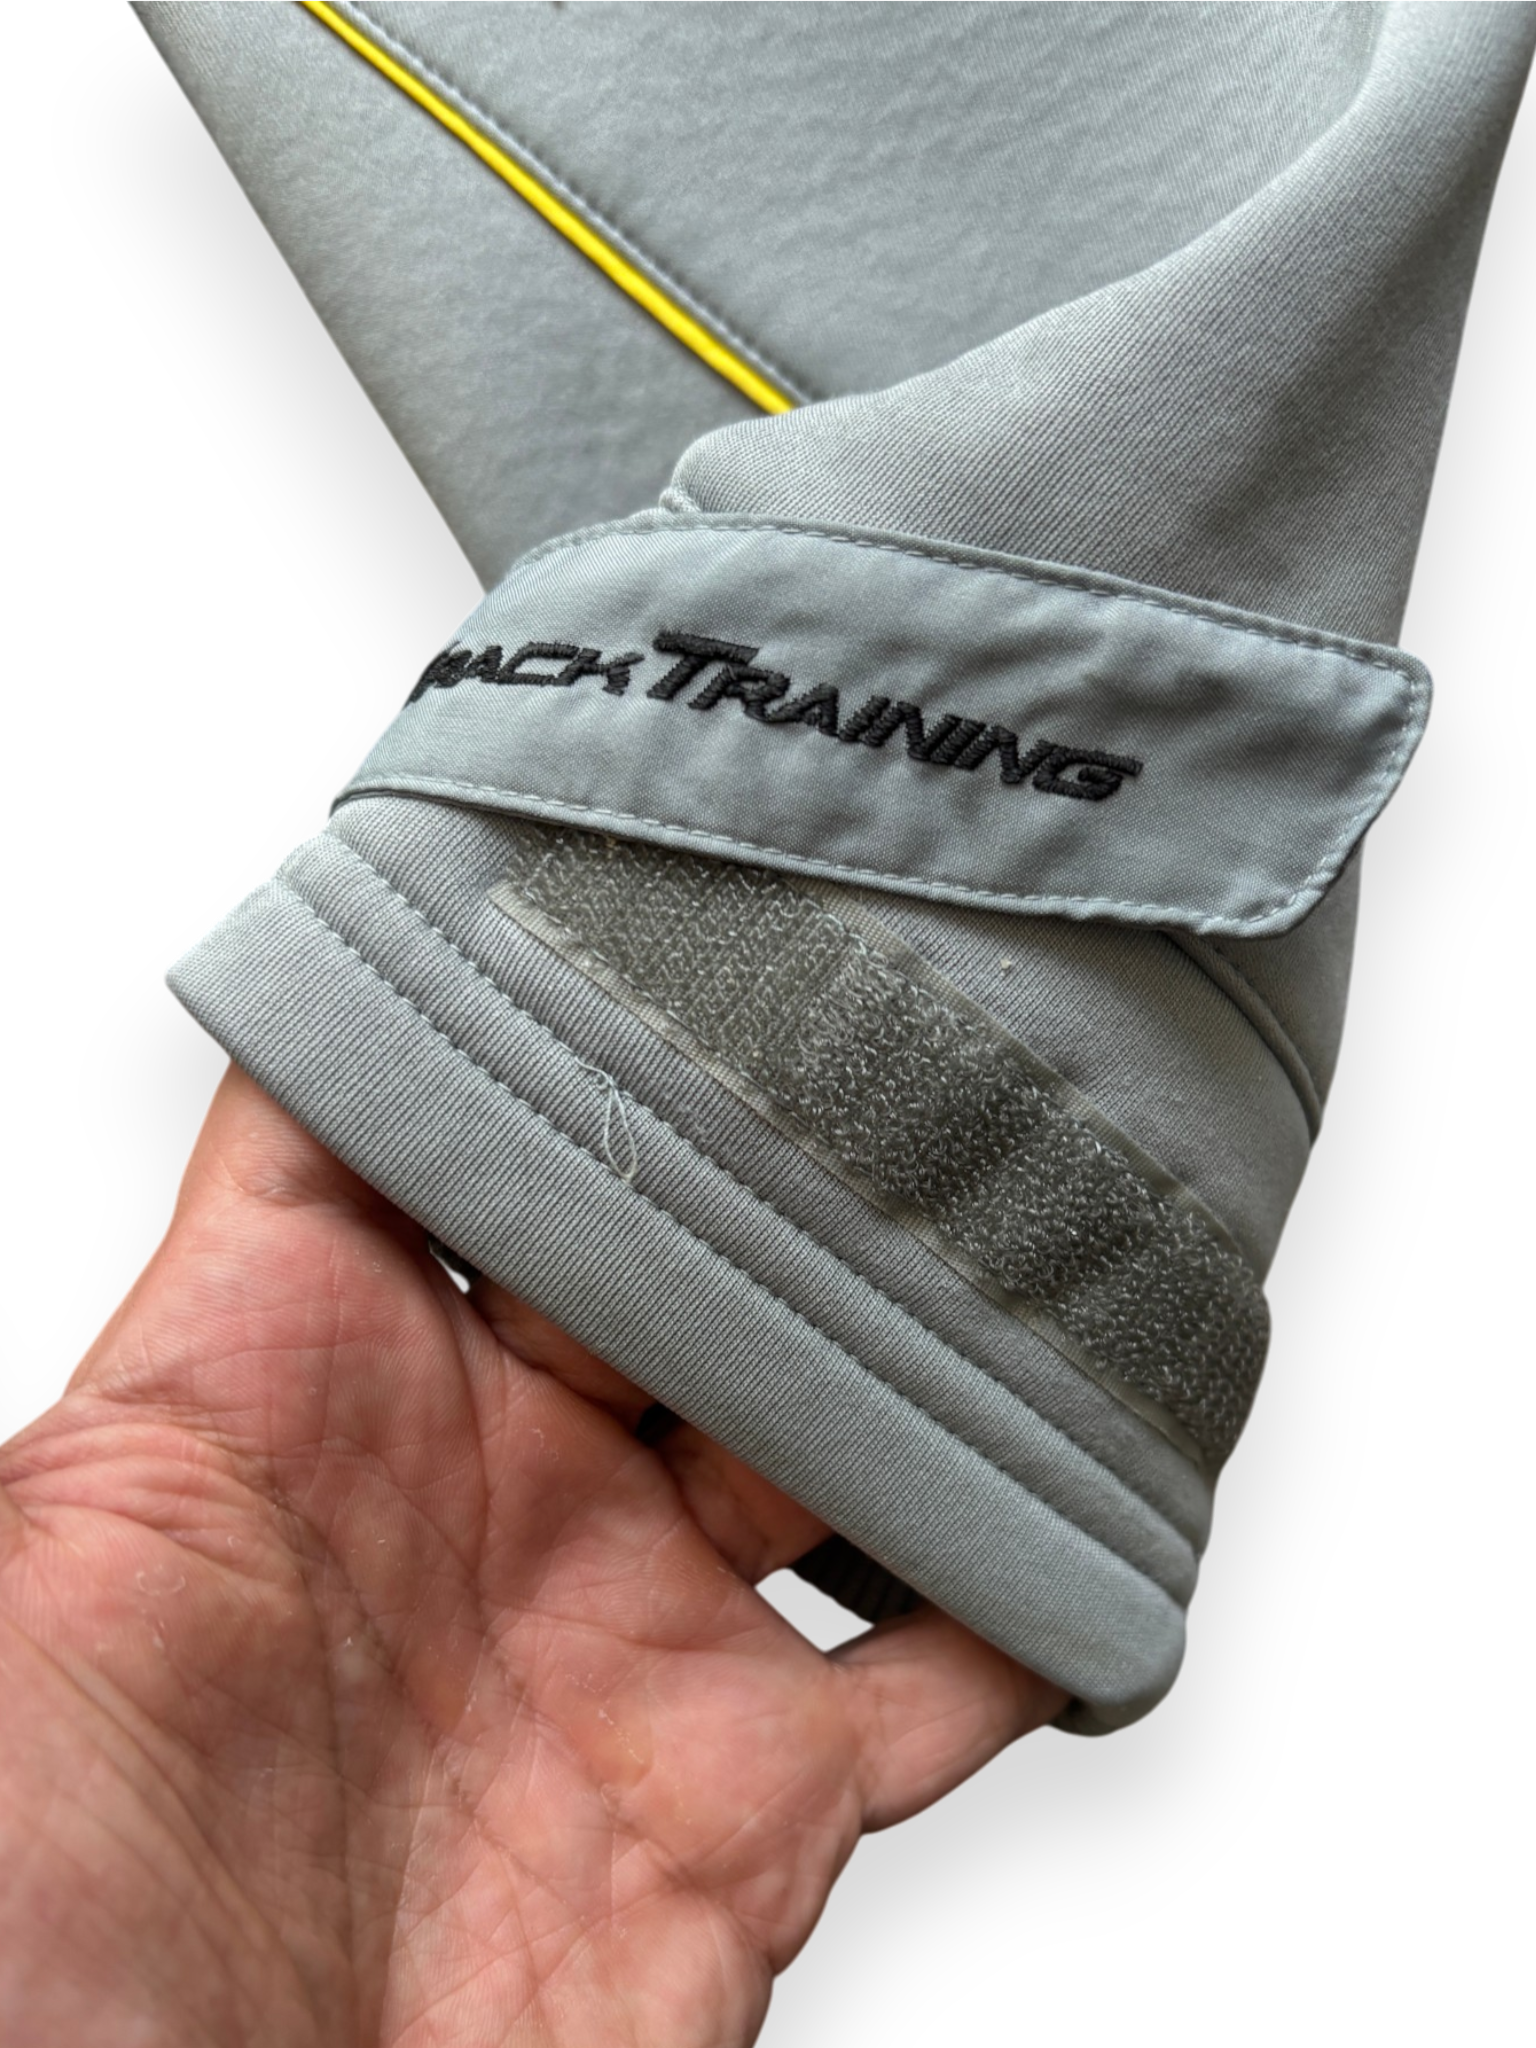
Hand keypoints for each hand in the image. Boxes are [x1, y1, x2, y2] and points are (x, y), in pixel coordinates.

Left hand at [0, 1063, 1062, 2045]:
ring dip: (927, 1339)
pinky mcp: (759, 1813)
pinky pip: (945, 1678)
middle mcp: (496, 1492)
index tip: (671, 892)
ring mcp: (640, 1645)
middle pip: (665, 1255)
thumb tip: (286, 1017)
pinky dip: (1035, 1604)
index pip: (435, 1134)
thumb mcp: (50, 1554)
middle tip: (906, 1032)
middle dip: (775, 1150)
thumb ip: (181, 1288)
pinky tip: (1104, 1508)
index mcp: (309, 1397)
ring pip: (829, 1431)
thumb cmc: (46, 1932)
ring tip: (1038, 1214)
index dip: (542, 1010)